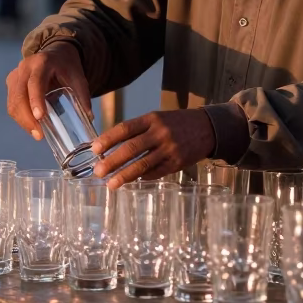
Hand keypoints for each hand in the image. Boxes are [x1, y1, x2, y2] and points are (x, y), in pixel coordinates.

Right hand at [6, 42, 91, 139]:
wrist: (55, 54)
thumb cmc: (67, 67)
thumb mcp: (78, 77)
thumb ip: (83, 96)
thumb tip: (89, 118)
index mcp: (42, 62)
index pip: (35, 82)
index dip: (35, 100)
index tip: (40, 117)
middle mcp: (24, 67)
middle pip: (19, 95)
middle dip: (27, 118)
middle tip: (40, 134)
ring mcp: (15, 75)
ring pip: (13, 103)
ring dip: (23, 121)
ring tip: (38, 134)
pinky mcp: (12, 84)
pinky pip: (12, 104)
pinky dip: (21, 118)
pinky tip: (32, 126)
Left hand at [91, 109, 215, 188]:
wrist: (207, 128)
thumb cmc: (176, 123)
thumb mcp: (157, 118)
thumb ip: (137, 130)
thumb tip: (110, 145)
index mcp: (152, 118)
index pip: (125, 128)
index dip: (108, 139)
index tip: (94, 149)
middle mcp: (160, 133)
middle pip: (131, 148)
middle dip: (112, 161)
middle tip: (98, 171)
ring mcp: (169, 149)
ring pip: (142, 164)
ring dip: (124, 175)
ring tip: (111, 184)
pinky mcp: (177, 163)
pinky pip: (156, 173)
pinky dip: (142, 177)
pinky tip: (132, 181)